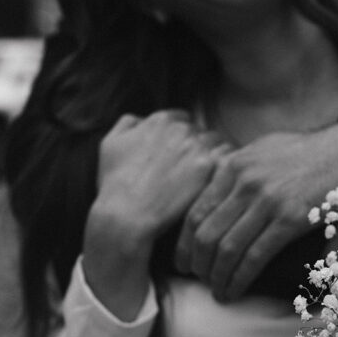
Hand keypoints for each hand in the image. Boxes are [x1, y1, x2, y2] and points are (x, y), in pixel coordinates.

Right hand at [82, 110, 225, 315]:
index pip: (183, 120)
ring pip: (220, 145)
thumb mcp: (110, 145)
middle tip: (199, 171)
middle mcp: (180, 127)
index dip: (183, 140)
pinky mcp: (207, 167)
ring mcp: (196, 145)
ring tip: (214, 179)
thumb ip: (127, 124)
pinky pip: (227, 162)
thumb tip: (140, 119)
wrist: (125, 217)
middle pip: (204, 132)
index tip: (183, 157)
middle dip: (202, 149)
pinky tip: (220, 186)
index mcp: (160, 119)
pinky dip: (226, 172)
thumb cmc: (115, 186)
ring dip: (218, 159)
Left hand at [173, 120, 337, 300]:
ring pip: (227, 249)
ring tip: (217, 291)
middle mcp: (245, 182)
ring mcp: (267, 201)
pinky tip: (235, 290)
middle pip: (206, 234)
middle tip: (197, 281)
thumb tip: (214, 200)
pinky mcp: (290, 219)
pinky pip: (254, 257)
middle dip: (197, 265)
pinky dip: (239, 279)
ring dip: (217, 277)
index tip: (182, 262)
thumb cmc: (304, 153)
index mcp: (232, 166)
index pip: (195, 212)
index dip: (184, 244)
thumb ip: (234, 173)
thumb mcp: (259, 151)